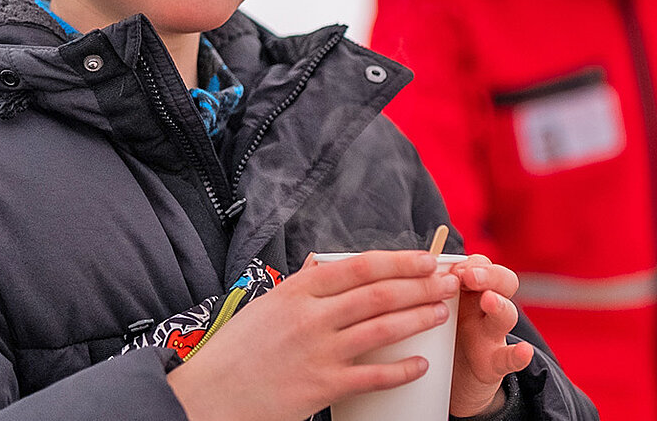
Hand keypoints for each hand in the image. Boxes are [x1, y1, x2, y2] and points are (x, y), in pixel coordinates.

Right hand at [167, 250, 458, 420]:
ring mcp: (317, 351)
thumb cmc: (235, 354)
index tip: (428, 259)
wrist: (206, 397)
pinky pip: (373, 376)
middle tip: (450, 283)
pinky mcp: (321, 386)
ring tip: (442, 314)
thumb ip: (302, 289)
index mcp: (296, 291)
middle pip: (380, 294)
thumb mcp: (265, 307)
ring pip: (383, 328)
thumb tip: (329, 268)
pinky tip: (422, 365)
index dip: (400, 261)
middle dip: (422, 286)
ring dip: (419, 319)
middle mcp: (310, 316)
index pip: (360, 267)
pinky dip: (402, 370)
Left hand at [446, 254, 535, 417]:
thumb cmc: (443, 337)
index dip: (470, 263)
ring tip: (489, 300)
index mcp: (470, 292)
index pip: (481, 266)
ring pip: (507, 315)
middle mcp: (486, 309)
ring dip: (499, 306)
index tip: (452, 269)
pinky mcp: (495, 364)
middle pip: (503, 282)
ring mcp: (493, 335)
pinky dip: (519, 355)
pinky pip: (510, 358)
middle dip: (488, 275)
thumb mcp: (435, 309)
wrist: (454, 380)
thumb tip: (414, 275)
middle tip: (470, 276)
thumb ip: (430, 292)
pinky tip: (524, 351)